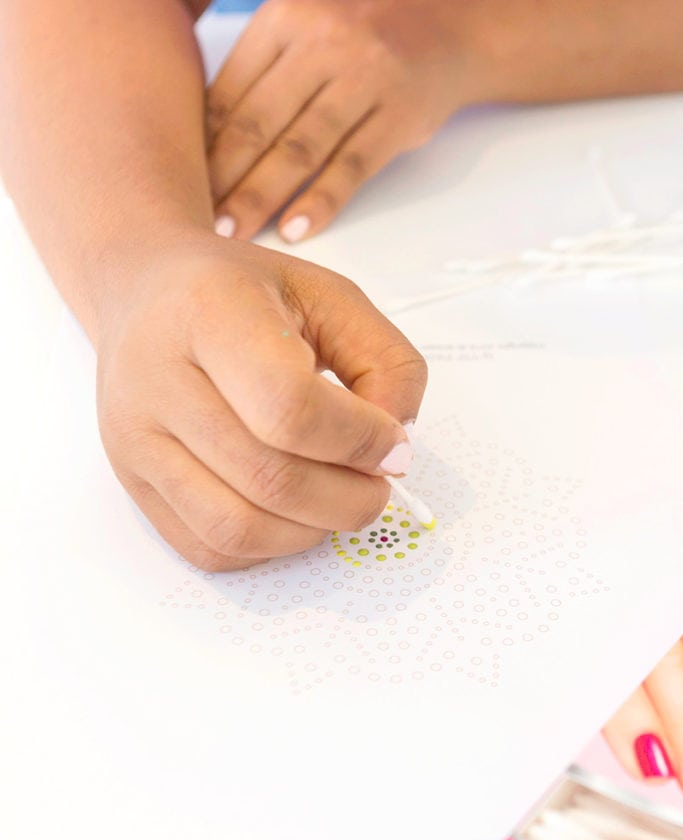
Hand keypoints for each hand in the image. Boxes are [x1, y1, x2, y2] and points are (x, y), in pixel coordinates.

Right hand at [95, 233, 426, 569]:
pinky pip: (209, 548)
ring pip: (237, 528)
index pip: (290, 406)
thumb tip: (395, 450)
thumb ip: (387, 363)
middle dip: (350, 497)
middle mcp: (156, 378)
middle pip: (269, 478)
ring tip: (340, 498)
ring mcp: (134, 438)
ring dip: (312, 530)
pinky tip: (292, 510)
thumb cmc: (243, 294)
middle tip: (379, 482)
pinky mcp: (131, 482)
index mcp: (208, 311)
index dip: (359, 440)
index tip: (394, 444)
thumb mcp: (331, 296)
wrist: (145, 292)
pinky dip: (268, 546)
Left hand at [205, 0, 476, 241]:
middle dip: (222, 178)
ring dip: (261, 197)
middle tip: (195, 220)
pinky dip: (320, 202)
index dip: (200, 147)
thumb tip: (199, 147)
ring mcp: (366, 77)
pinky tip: (295, 229)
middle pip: (259, 123)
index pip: (229, 93)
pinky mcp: (400, 115)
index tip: (177, 186)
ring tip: (233, 233)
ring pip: (301, 149)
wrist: (448, 29)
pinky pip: (352, 167)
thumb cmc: (358, 39)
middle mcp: (323, 41)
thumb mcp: (303, 31)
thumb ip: (258, 75)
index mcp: (283, 18)